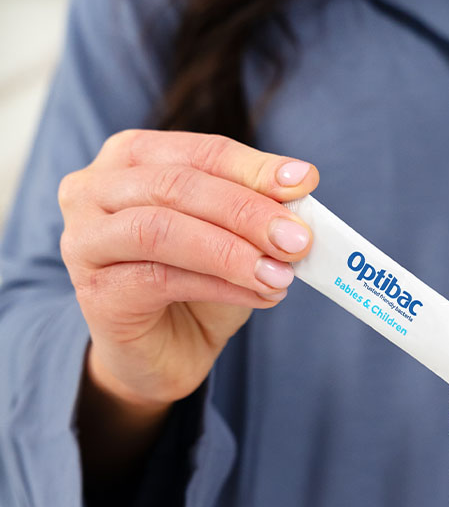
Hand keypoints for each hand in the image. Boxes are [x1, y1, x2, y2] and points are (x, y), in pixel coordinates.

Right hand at [59, 129, 317, 411]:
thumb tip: (299, 193)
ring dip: (232, 251)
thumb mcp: (233, 241)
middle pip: (176, 185)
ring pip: (160, 229)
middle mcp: (94, 189)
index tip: (304, 182)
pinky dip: (220, 286)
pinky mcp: (94, 292)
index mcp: (130, 158)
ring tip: (281, 274)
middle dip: (246, 211)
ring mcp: (85, 240)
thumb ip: (256, 215)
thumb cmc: (195, 289)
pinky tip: (261, 296)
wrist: (162, 355)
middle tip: (298, 239)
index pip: (198, 151)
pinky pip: (160, 279)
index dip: (253, 166)